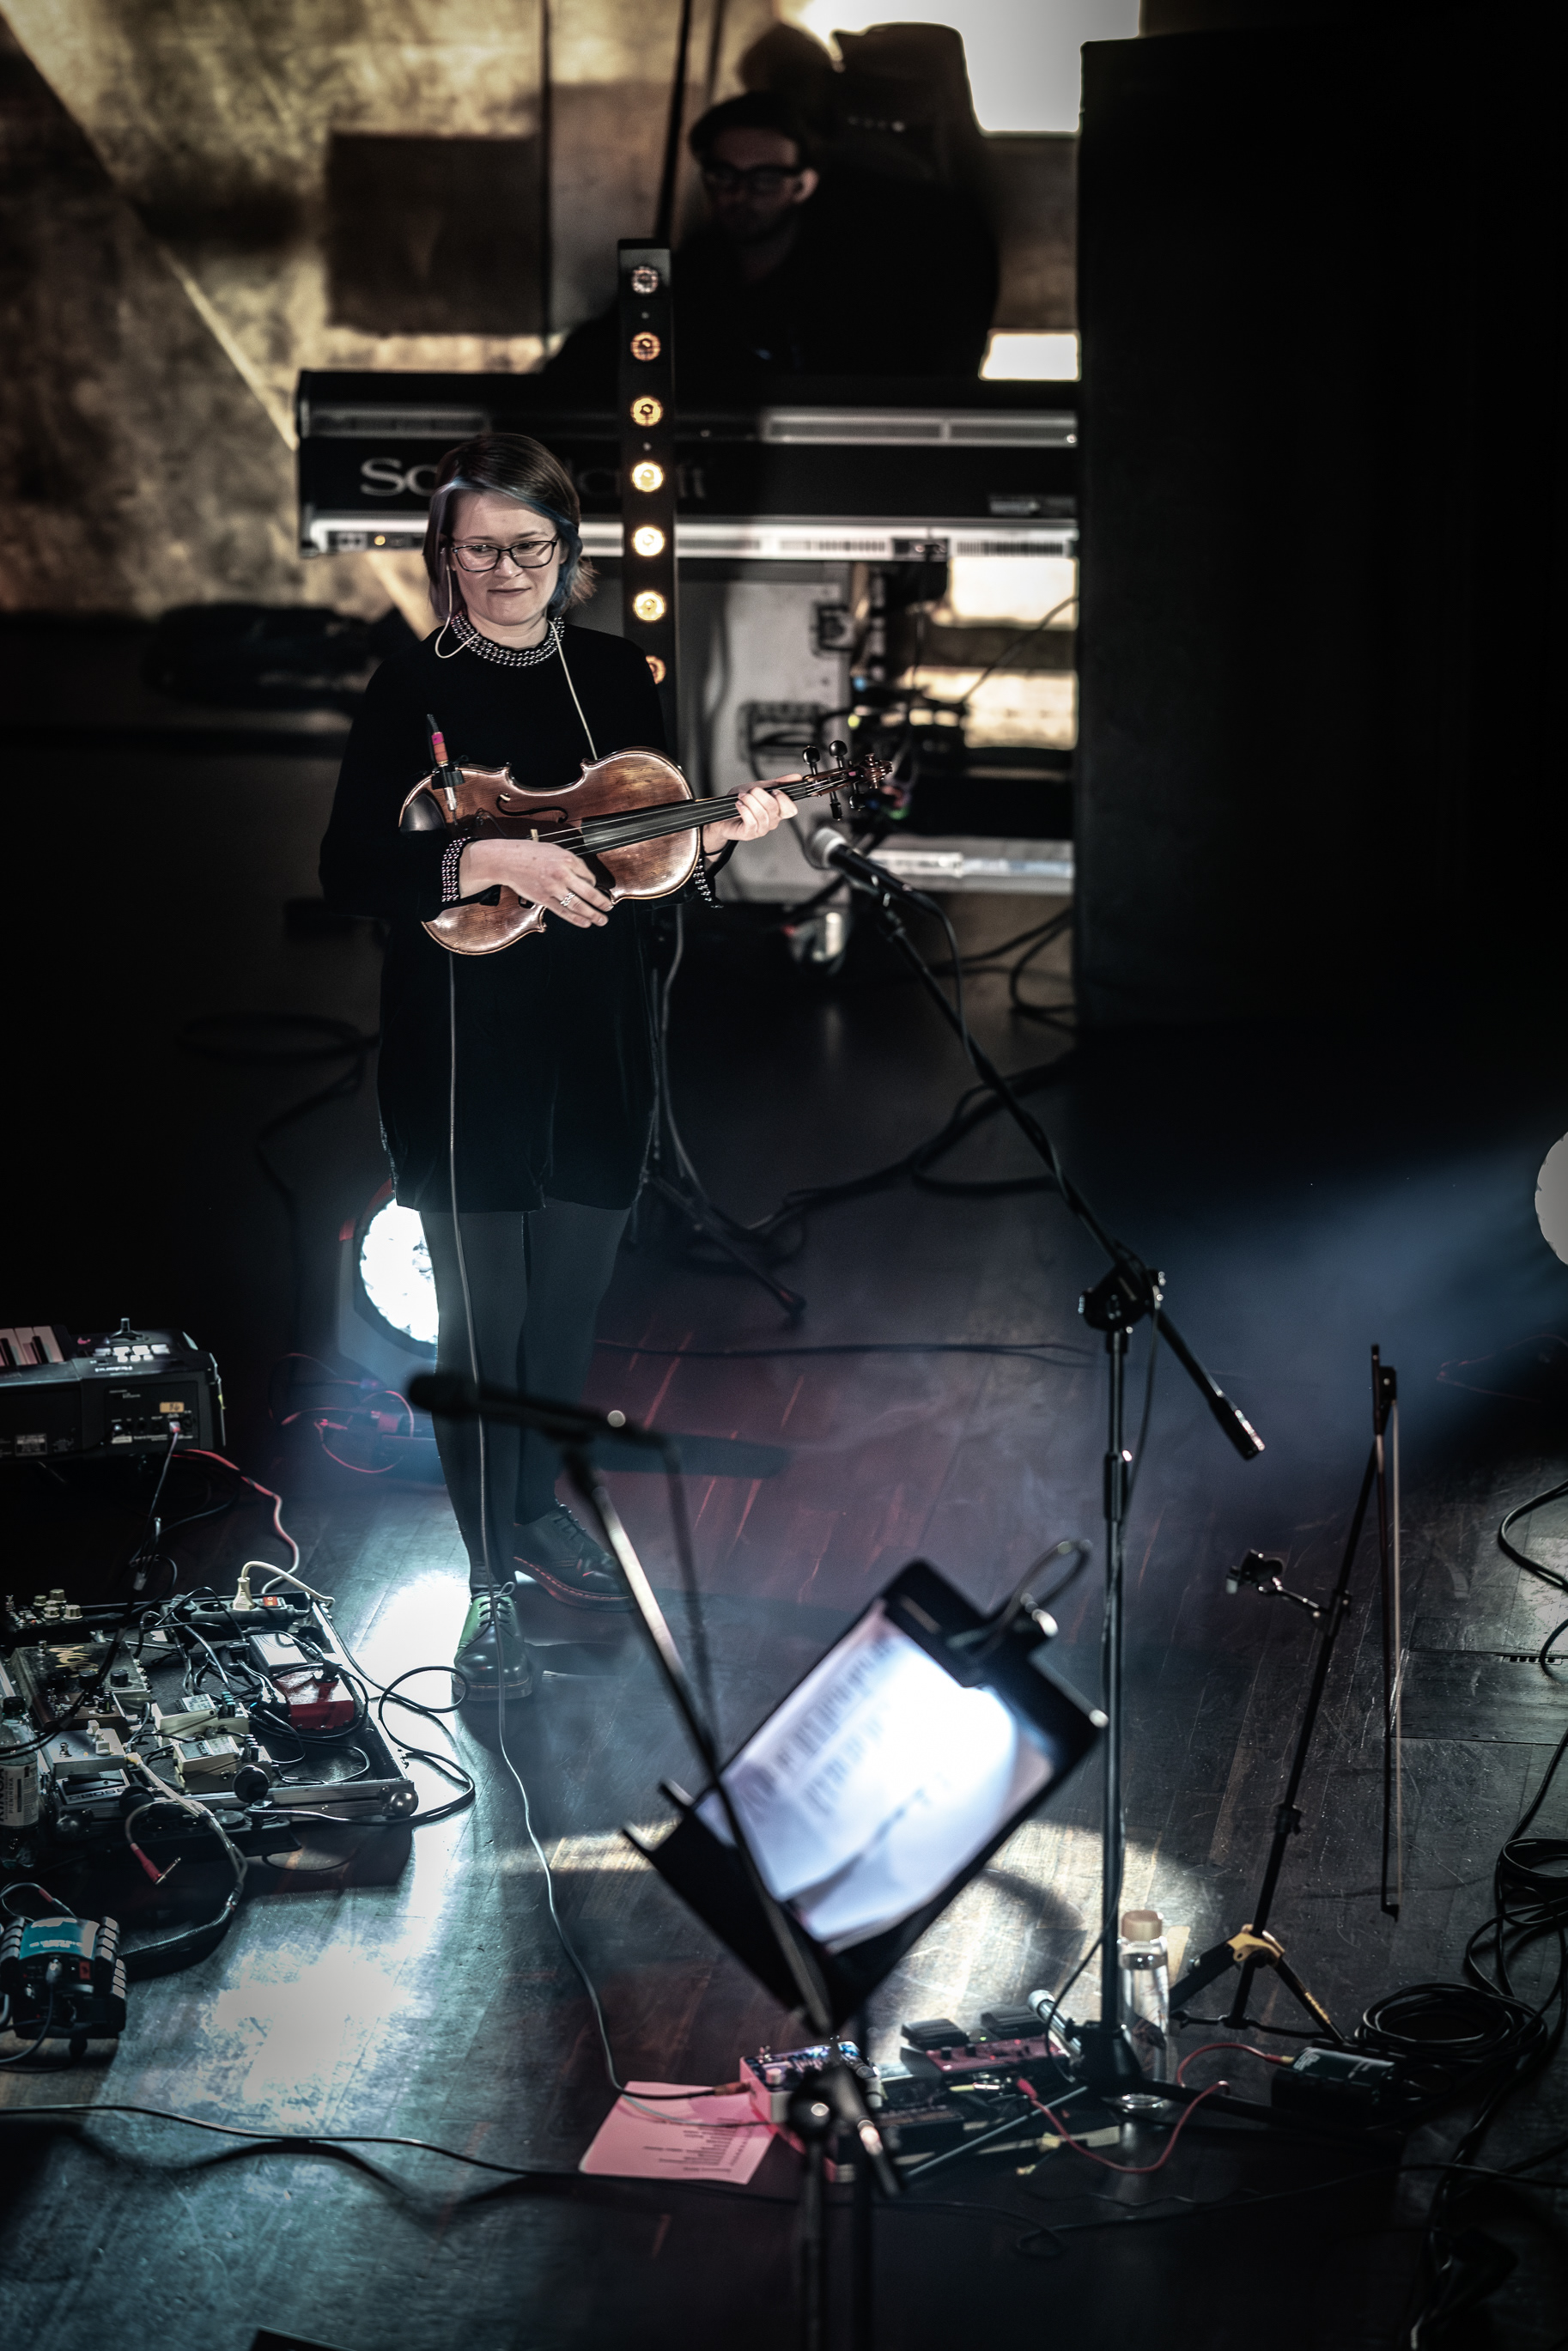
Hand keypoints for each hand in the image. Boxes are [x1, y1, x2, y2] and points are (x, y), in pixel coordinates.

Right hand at [459, 836, 612, 928]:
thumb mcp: (555, 850)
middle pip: (588, 892)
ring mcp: (553, 888)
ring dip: (593, 914)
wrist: (507, 860)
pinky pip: (563, 911)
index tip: (594, 888)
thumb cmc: (530, 853)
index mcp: (567, 860)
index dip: (593, 883)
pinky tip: (585, 922)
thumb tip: (585, 877)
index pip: (589, 876)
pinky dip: (576, 919)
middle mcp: (562, 874)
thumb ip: (570, 863)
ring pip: (578, 905)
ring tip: (601, 920)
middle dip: (601, 902)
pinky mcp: (544, 899)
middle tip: (609, 907)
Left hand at [702, 787, 796, 854]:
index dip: (784, 799)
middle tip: (752, 790)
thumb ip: (778, 783)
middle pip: (774, 808)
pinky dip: (744, 809)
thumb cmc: (742, 802)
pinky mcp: (749, 834)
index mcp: (777, 812)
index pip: (790, 809)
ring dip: (750, 801)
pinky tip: (739, 804)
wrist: (723, 814)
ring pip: (762, 814)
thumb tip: (795, 777)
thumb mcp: (760, 787)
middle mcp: (771, 822)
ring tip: (742, 797)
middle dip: (760, 795)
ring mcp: (761, 829)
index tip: (774, 790)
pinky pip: (751, 821)